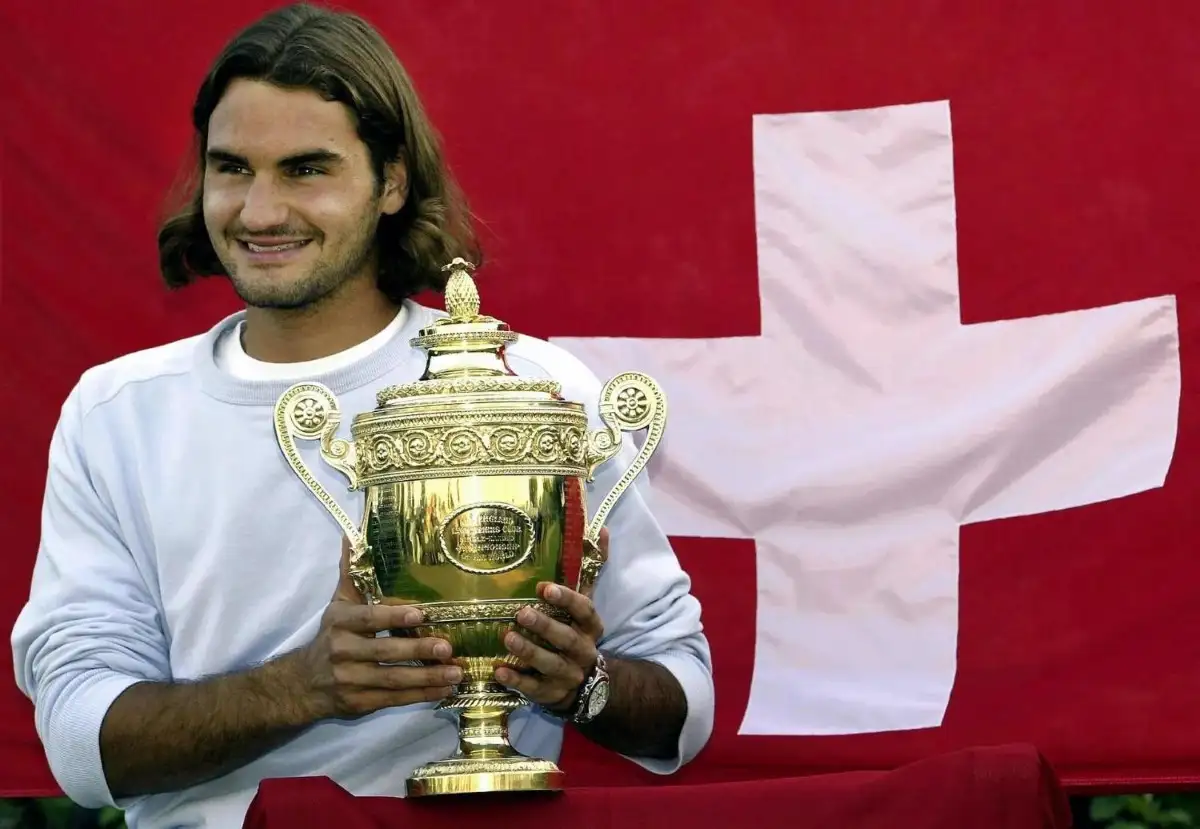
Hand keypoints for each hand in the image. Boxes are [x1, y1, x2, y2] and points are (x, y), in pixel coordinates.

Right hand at [295, 537, 461, 719]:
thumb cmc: (331, 636)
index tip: (420, 615)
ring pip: (392, 680)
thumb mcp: (338, 604)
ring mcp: (350, 680)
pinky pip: (393, 699)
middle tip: (447, 647)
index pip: (369, 619)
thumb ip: (351, 573)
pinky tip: (444, 690)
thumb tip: (353, 536)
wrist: (303, 683)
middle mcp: (343, 651)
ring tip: (455, 672)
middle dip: (417, 651)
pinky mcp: (359, 703)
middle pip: (384, 652)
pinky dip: (420, 696)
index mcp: (341, 622)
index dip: (393, 617)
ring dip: (426, 678)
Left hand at [495, 530, 608, 712]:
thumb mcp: (585, 607)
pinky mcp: (551, 694)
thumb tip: (599, 531)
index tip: (544, 588)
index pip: (585, 611)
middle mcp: (583, 651)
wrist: (589, 686)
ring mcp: (568, 675)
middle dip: (545, 626)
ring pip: (551, 664)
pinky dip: (517, 681)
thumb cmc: (577, 634)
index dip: (567, 600)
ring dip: (529, 651)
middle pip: (567, 639)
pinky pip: (534, 688)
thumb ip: (590, 571)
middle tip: (521, 612)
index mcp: (591, 627)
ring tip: (507, 637)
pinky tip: (499, 671)